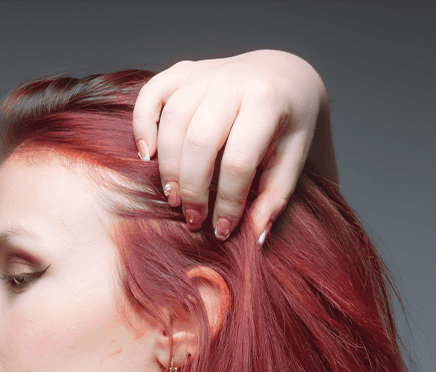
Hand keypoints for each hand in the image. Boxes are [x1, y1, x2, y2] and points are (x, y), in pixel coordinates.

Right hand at [133, 50, 333, 242]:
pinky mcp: (183, 71)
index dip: (227, 203)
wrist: (280, 75)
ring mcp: (205, 73)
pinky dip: (142, 123)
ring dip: (168, 165)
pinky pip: (152, 93)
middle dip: (193, 189)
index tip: (222, 230)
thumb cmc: (287, 124)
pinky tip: (146, 155)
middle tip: (193, 218)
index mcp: (266, 101)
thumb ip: (275, 197)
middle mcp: (232, 82)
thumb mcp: (293, 159)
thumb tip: (254, 235)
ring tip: (173, 196)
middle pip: (200, 141)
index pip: (238, 161)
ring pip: (173, 119)